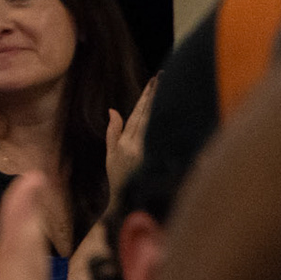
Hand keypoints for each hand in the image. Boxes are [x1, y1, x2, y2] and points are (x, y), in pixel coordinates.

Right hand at [106, 76, 159, 193]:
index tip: (151, 83)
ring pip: (156, 125)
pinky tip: (171, 112)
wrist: (127, 201)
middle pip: (148, 116)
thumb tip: (113, 109)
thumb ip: (112, 131)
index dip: (144, 98)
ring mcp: (149, 153)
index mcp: (126, 144)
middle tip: (161, 78)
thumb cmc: (117, 177)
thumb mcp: (109, 154)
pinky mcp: (157, 159)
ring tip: (166, 89)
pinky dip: (165, 123)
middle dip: (154, 96)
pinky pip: (161, 137)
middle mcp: (139, 147)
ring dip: (161, 106)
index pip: (137, 115)